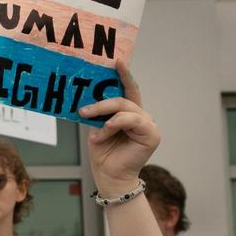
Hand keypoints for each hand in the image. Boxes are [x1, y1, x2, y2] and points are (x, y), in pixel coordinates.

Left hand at [78, 60, 159, 195]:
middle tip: (83, 110)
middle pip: (124, 98)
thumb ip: (97, 112)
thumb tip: (84, 98)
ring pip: (125, 108)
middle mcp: (141, 115)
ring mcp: (149, 124)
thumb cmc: (103, 152)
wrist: (109, 174)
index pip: (128, 89)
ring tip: (89, 124)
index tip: (116, 61)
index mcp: (129, 112)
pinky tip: (102, 134)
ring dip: (104, 114)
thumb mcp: (96, 127)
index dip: (123, 75)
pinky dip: (113, 125)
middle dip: (101, 102)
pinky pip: (131, 121)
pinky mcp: (152, 134)